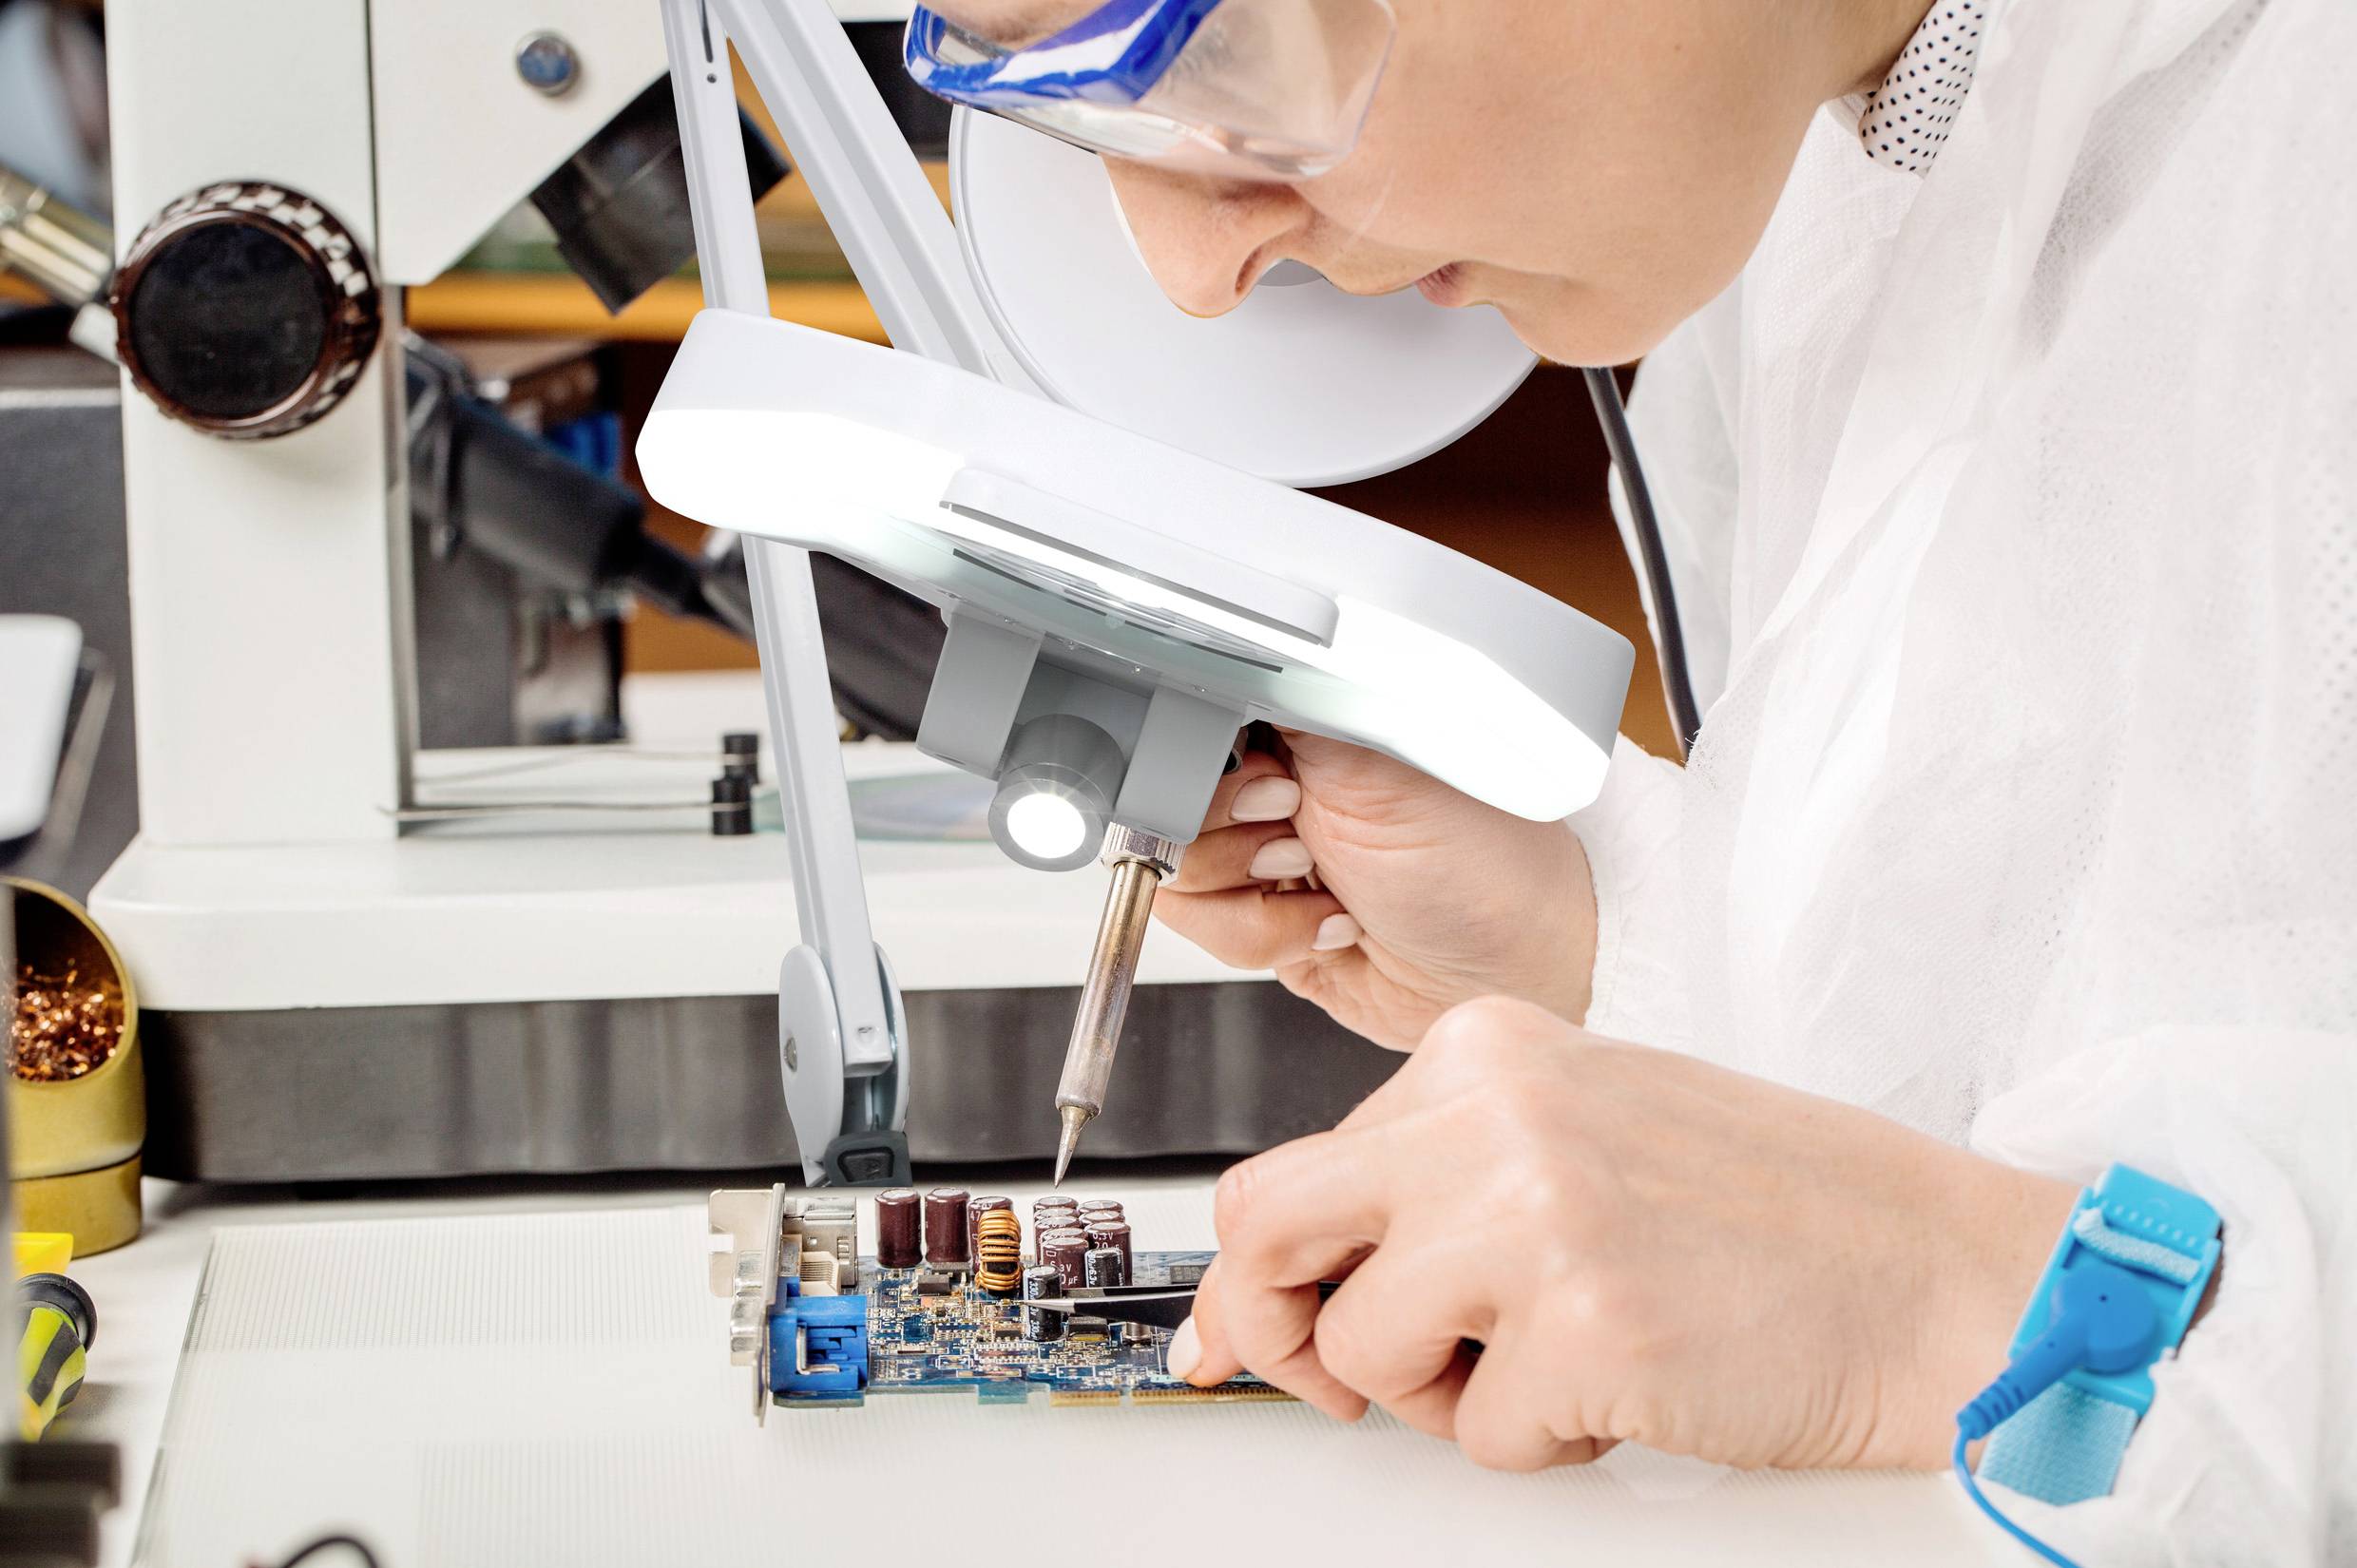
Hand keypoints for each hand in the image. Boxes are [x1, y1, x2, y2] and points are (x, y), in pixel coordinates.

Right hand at [1156, 733, 1595, 1049]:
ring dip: (1247, 890)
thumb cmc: (1489, 854)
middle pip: (1163, 795)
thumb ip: (1288, 702)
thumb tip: (1216, 655)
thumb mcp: (1380, 757)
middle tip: (1297, 832)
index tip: (1263, 781)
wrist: (1521, 964)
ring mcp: (1263, 853)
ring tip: (1319, 881)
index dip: (1203, 755)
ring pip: (1174, 867)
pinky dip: (1261, 935)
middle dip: (1224, 830)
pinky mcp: (1261, 921)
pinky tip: (1329, 925)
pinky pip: (1203, 927)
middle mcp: (1276, 779)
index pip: (1193, 713)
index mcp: (1301, 717)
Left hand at [1169, 997, 2074, 1470]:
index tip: (1243, 1329)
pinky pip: (1475, 1436)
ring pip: (1359, 1350)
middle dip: (1271, 1324)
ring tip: (1555, 1363)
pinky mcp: (1583, 1326)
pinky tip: (1628, 1388)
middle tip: (1336, 1379)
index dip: (1269, 1271)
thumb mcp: (1581, 1138)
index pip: (1298, 1162)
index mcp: (1486, 1049)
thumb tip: (1274, 1279)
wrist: (1943, 1272)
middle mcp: (1492, 1111)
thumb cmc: (1780, 1213)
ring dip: (1441, 1395)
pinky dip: (1542, 1443)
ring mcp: (1531, 1214)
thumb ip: (1436, 1181)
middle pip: (1264, 1224)